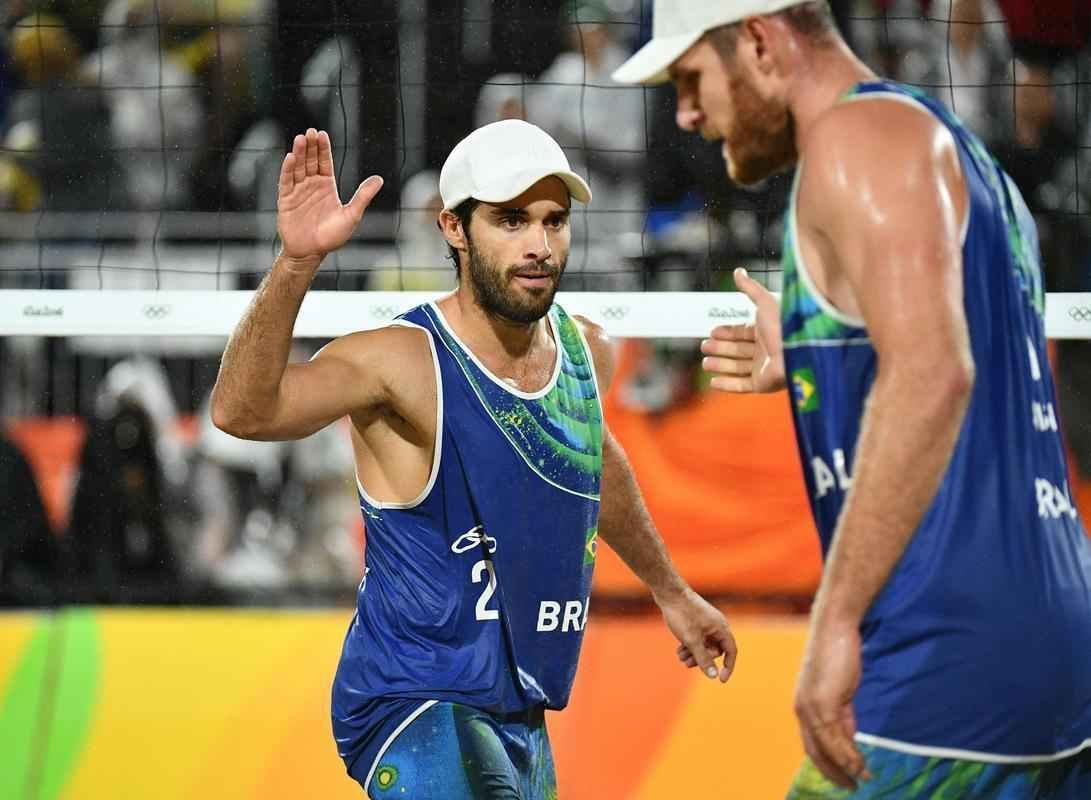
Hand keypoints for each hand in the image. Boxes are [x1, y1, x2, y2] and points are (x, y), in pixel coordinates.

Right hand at [277, 128, 383, 261]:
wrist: (311, 253)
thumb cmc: (332, 237)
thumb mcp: (352, 215)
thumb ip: (363, 196)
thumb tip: (379, 179)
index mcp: (327, 187)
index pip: (325, 162)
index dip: (323, 149)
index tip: (322, 134)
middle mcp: (312, 186)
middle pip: (311, 161)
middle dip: (311, 147)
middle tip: (310, 131)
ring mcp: (298, 191)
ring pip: (298, 168)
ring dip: (299, 153)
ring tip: (300, 139)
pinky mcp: (286, 200)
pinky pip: (286, 182)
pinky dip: (288, 169)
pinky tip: (290, 157)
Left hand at [659, 588, 736, 682]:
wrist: (669, 593)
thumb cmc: (682, 614)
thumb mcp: (692, 640)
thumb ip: (704, 659)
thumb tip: (714, 676)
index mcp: (721, 628)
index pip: (730, 651)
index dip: (728, 667)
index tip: (721, 680)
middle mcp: (716, 626)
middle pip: (715, 650)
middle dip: (702, 659)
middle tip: (687, 663)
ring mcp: (706, 623)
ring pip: (705, 645)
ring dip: (694, 653)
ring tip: (680, 656)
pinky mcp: (696, 621)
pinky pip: (698, 639)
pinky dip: (690, 645)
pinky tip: (679, 649)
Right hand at [701, 267, 785, 392]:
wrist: (797, 349)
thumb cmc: (784, 324)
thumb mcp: (764, 301)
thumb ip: (750, 288)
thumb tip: (738, 271)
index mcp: (766, 332)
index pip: (742, 333)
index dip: (727, 332)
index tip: (712, 332)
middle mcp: (766, 350)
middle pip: (737, 350)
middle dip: (720, 348)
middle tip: (704, 346)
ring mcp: (764, 368)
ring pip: (737, 367)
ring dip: (720, 365)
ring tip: (705, 363)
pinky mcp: (762, 383)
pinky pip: (741, 385)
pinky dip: (726, 384)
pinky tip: (713, 382)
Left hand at [794, 620, 870, 788]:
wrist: (835, 629)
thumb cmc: (838, 655)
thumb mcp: (841, 691)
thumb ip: (844, 715)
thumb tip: (850, 739)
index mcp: (804, 707)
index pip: (813, 745)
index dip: (827, 765)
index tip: (843, 778)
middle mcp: (803, 710)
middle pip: (816, 752)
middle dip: (834, 773)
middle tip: (852, 787)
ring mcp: (811, 707)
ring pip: (828, 748)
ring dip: (847, 767)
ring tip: (864, 780)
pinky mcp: (824, 702)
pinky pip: (837, 736)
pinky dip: (849, 754)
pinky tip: (861, 765)